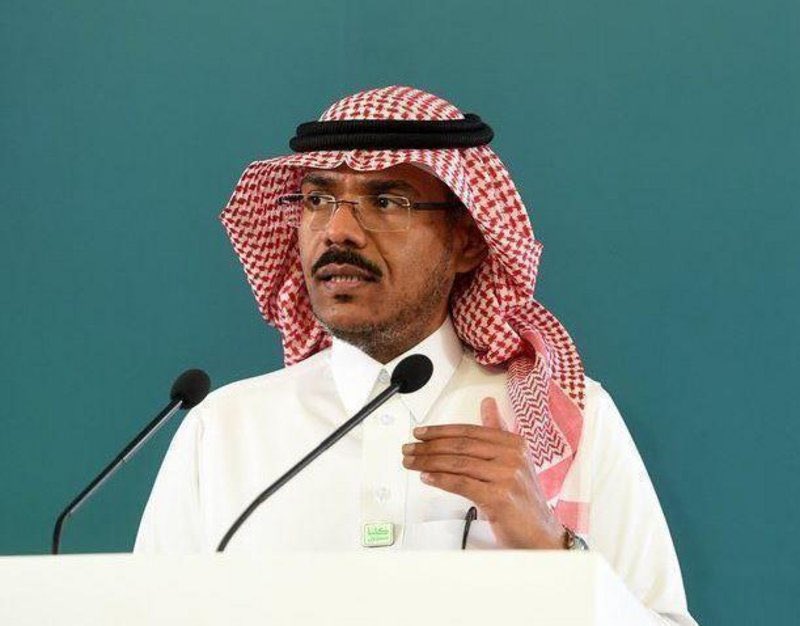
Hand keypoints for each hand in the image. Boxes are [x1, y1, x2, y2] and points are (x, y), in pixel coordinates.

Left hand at [401, 397, 565, 548]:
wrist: (541, 534)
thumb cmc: (523, 500)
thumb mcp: (513, 460)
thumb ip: (497, 432)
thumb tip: (487, 404)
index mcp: (514, 443)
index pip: (470, 431)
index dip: (441, 431)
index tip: (421, 433)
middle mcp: (512, 456)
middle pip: (461, 445)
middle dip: (429, 446)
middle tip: (409, 448)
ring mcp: (507, 476)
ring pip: (458, 463)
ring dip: (429, 462)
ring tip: (412, 462)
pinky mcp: (499, 497)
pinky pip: (462, 484)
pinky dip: (440, 479)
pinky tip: (427, 477)